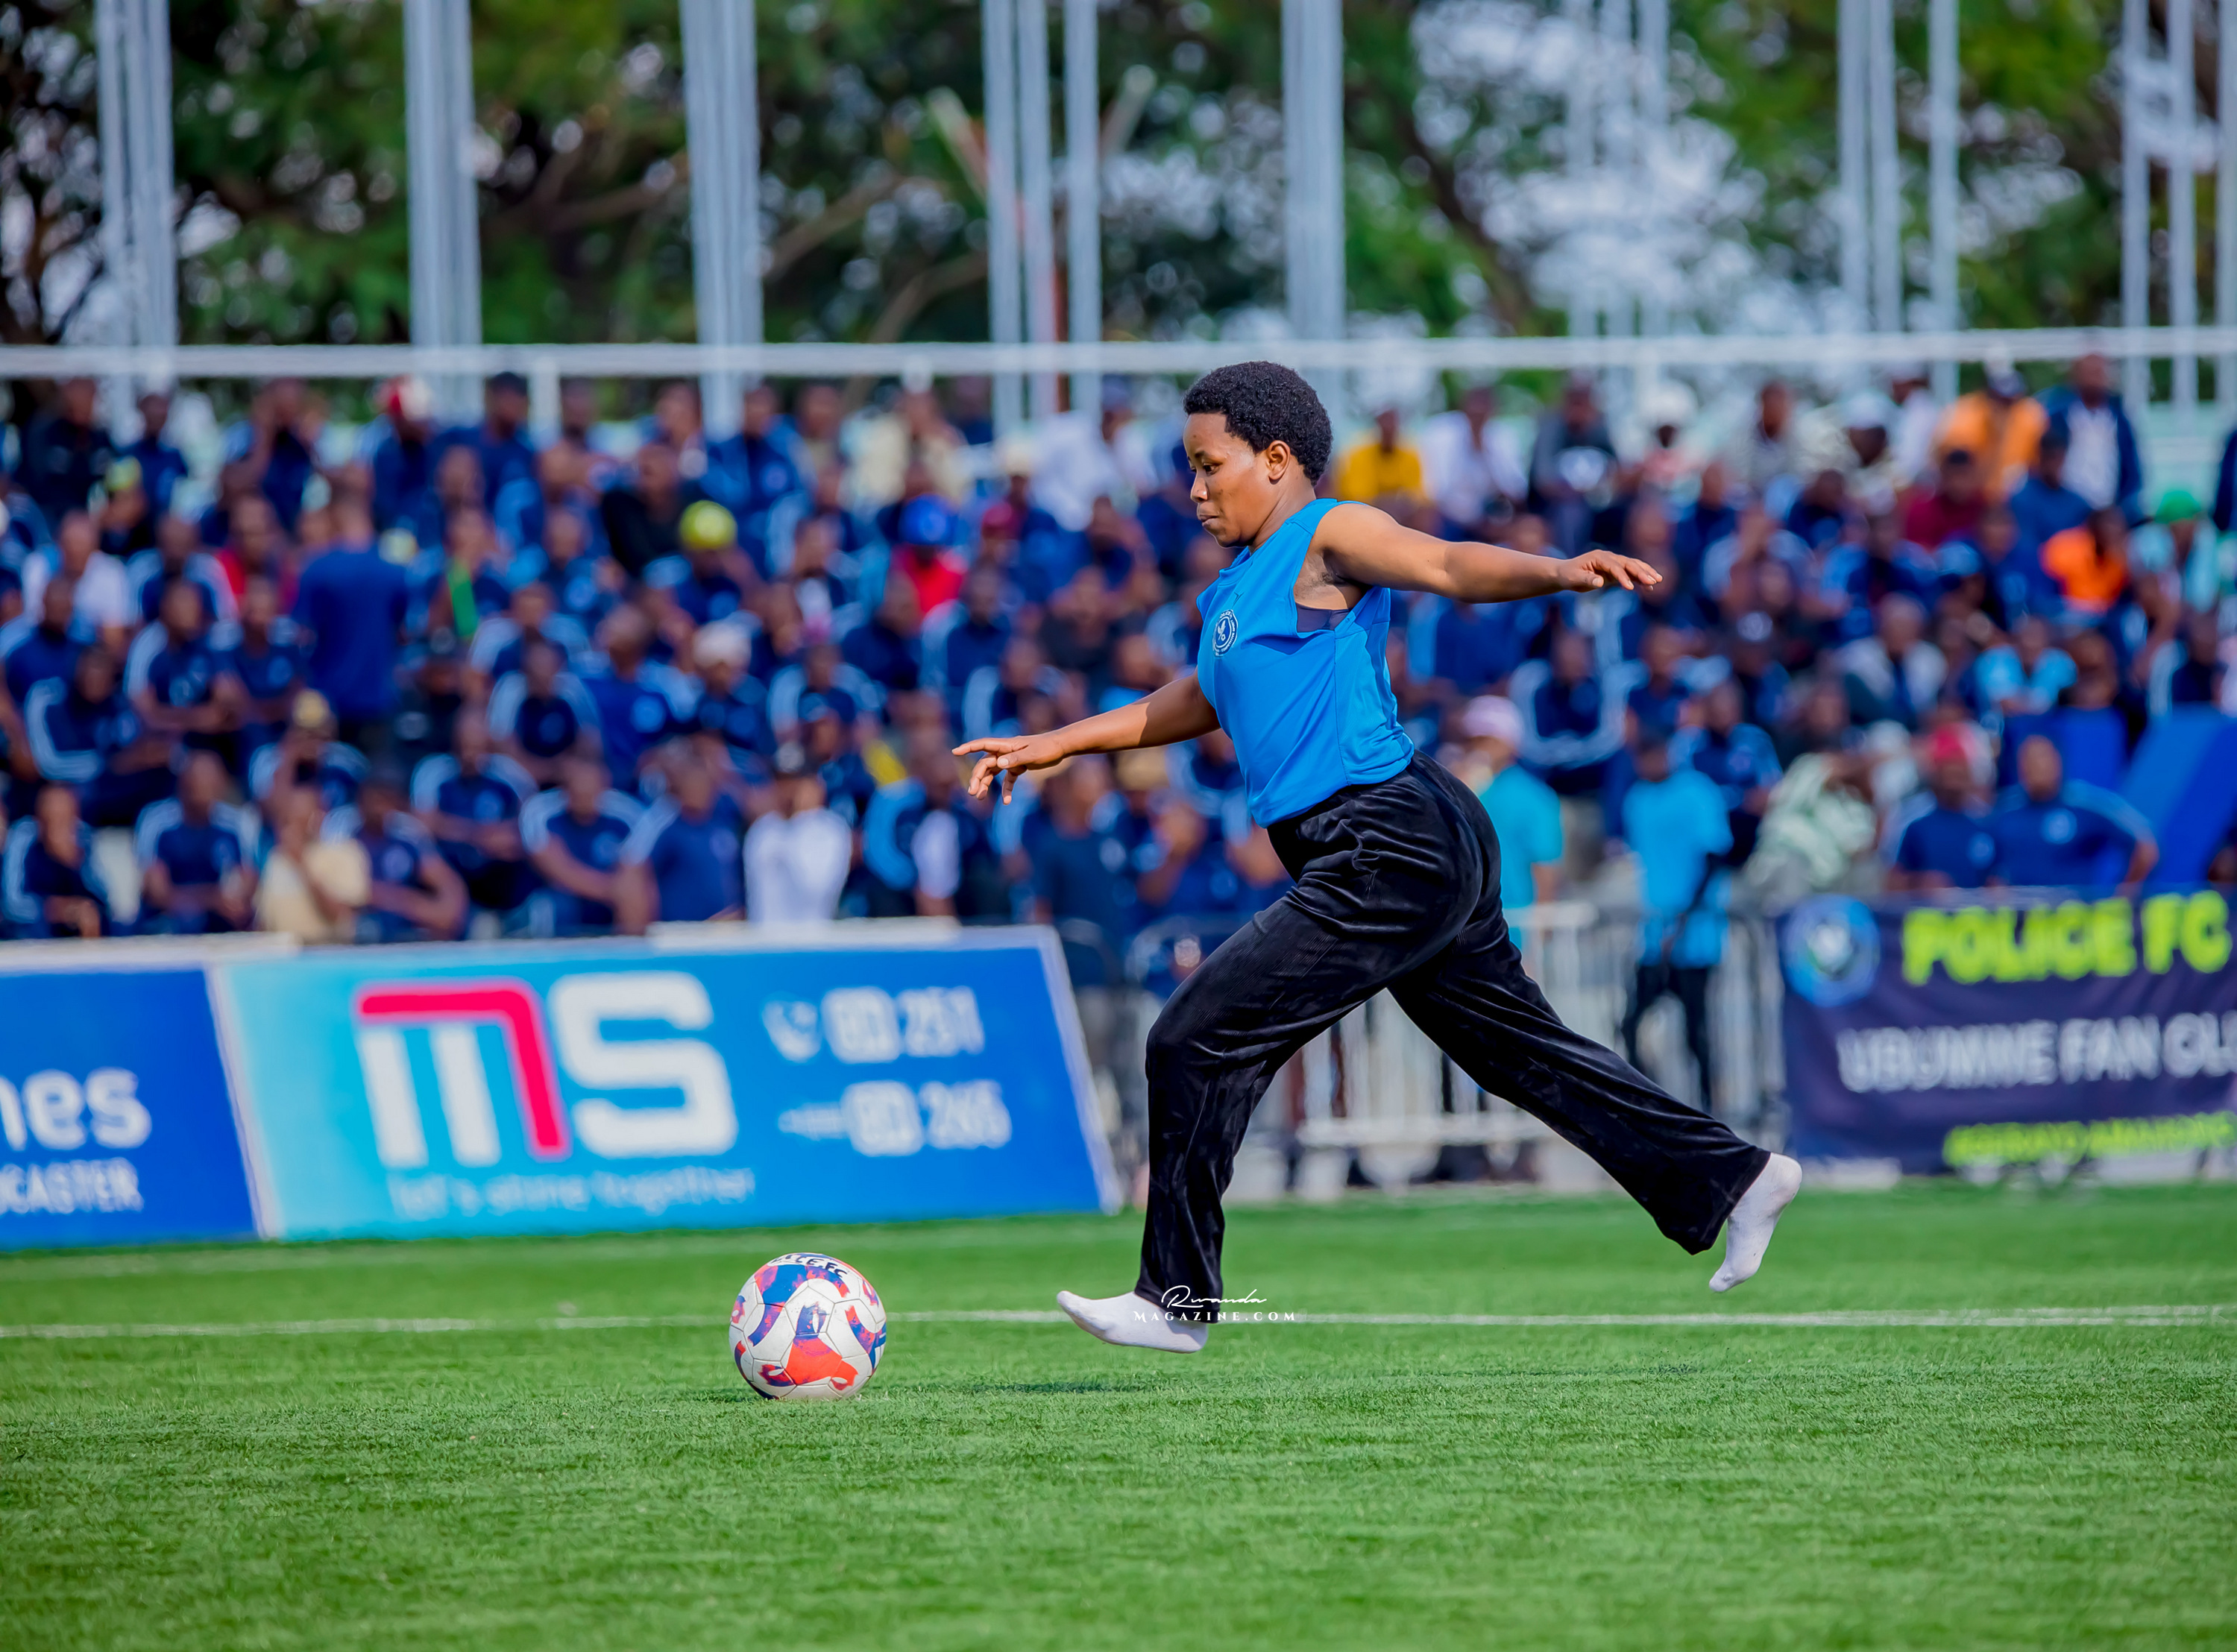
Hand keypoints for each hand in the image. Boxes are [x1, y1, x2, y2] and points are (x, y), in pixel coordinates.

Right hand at [953, 734, 1068, 802]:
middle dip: (977, 778)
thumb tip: (998, 764)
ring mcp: (1011, 759)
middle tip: (973, 793)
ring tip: (980, 797)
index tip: (955, 752)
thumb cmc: (1047, 748)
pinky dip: (1006, 789)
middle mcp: (1006, 752)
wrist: (1061, 747)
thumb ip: (1015, 759)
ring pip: (993, 772)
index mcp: (1006, 745)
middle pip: (985, 764)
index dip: (968, 748)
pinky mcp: (1019, 767)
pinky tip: (1006, 801)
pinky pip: (1008, 779)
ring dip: (986, 784)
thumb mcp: (1032, 754)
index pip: (983, 745)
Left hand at [1561, 550, 1661, 592]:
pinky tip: (1649, 587)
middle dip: (1641, 572)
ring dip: (1645, 573)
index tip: (1631, 587)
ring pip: (1632, 566)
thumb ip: (1587, 579)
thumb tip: (1600, 582)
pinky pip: (1630, 574)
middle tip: (1654, 581)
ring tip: (1658, 581)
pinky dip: (1640, 579)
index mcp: (1599, 557)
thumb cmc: (1567, 575)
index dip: (1623, 576)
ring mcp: (1613, 564)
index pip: (1615, 566)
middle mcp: (1608, 558)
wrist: (1564, 574)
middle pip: (1628, 563)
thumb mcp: (1574, 578)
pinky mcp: (1614, 572)